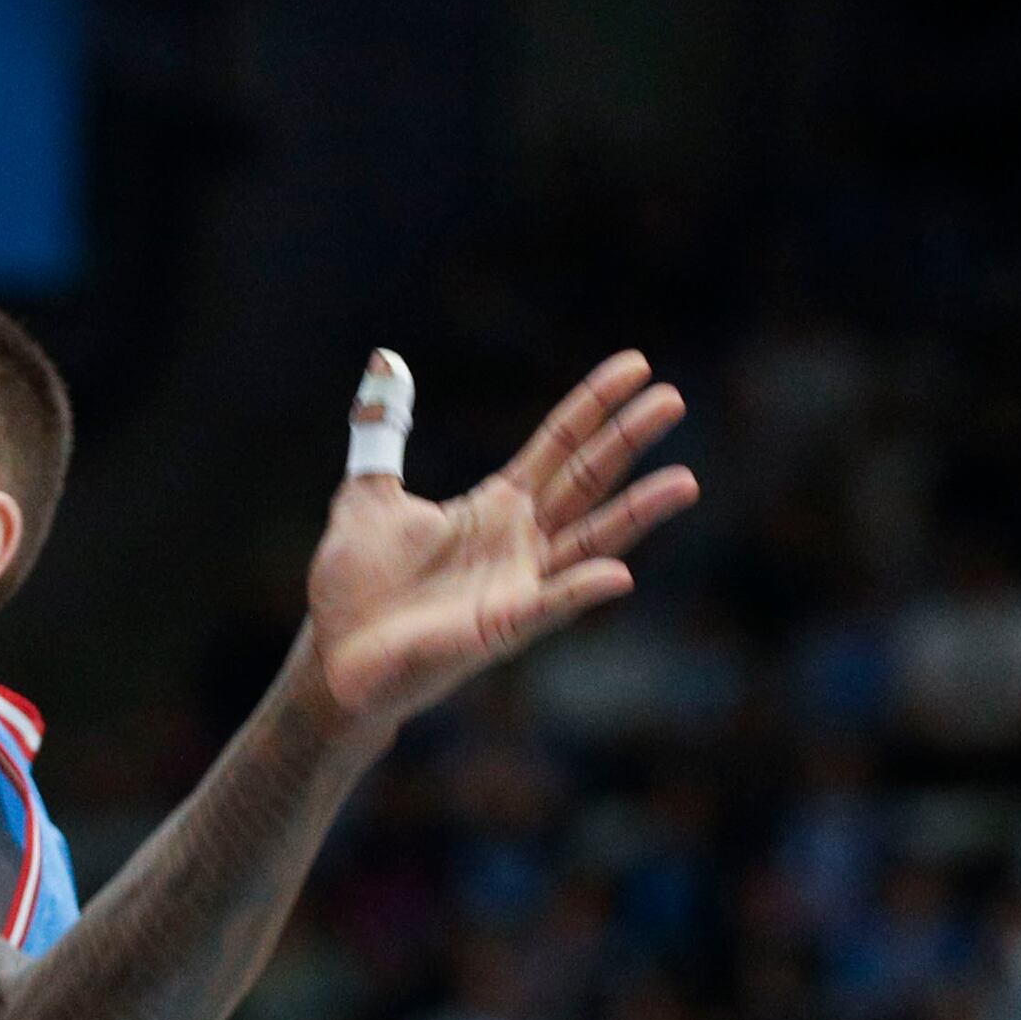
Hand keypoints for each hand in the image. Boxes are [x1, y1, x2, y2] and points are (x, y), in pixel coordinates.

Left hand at [302, 350, 695, 732]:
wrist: (334, 657)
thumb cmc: (356, 585)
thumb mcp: (366, 493)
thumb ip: (382, 432)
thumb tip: (386, 362)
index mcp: (495, 507)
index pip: (558, 445)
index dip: (593, 405)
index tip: (636, 366)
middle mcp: (520, 543)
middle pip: (586, 480)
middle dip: (627, 440)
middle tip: (674, 398)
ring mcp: (517, 586)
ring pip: (590, 541)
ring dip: (637, 513)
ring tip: (686, 482)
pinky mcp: (499, 628)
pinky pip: (548, 606)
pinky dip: (581, 590)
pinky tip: (618, 575)